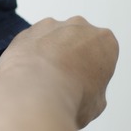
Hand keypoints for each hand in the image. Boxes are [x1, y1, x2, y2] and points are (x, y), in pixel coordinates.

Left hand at [0, 16, 118, 128]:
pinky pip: (30, 44)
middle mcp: (79, 26)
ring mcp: (51, 26)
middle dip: (71, 58)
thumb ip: (94, 91)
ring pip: (51, 40)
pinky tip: (27, 75)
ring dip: (48, 55)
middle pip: (76, 42)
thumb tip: (85, 96)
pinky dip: (28, 56)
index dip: (92, 72)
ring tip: (42, 80)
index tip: (83, 86)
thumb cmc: (71, 97)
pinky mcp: (26, 32)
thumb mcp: (97, 104)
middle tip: (62, 82)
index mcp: (104, 40)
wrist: (36, 93)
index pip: (101, 54)